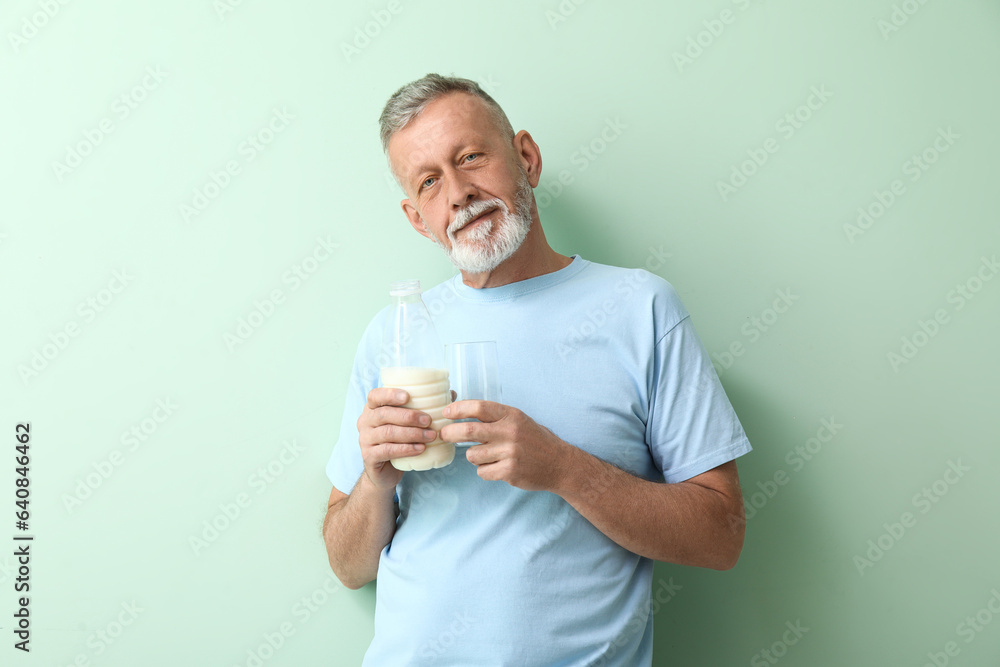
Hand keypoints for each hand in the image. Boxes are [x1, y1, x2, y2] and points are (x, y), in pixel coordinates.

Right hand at [357, 387, 438, 490]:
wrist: (385, 472)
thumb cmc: (398, 441)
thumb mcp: (407, 423)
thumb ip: (424, 407)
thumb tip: (451, 394)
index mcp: (372, 409)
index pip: (375, 396)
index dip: (390, 394)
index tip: (408, 396)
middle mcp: (364, 422)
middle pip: (384, 414)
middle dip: (409, 416)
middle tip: (429, 420)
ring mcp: (365, 440)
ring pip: (388, 433)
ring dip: (412, 433)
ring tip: (430, 436)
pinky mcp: (369, 457)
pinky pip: (387, 451)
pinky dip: (406, 449)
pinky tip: (420, 449)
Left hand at [439, 400, 569, 491]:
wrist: (559, 464)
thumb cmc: (536, 440)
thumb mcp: (519, 420)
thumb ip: (496, 418)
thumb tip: (464, 415)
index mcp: (512, 416)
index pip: (479, 407)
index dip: (458, 409)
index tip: (446, 413)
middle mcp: (510, 432)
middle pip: (468, 431)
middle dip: (450, 433)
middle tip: (444, 435)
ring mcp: (510, 453)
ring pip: (472, 455)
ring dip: (474, 456)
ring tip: (488, 456)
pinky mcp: (509, 471)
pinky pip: (482, 471)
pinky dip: (485, 470)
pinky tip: (498, 467)